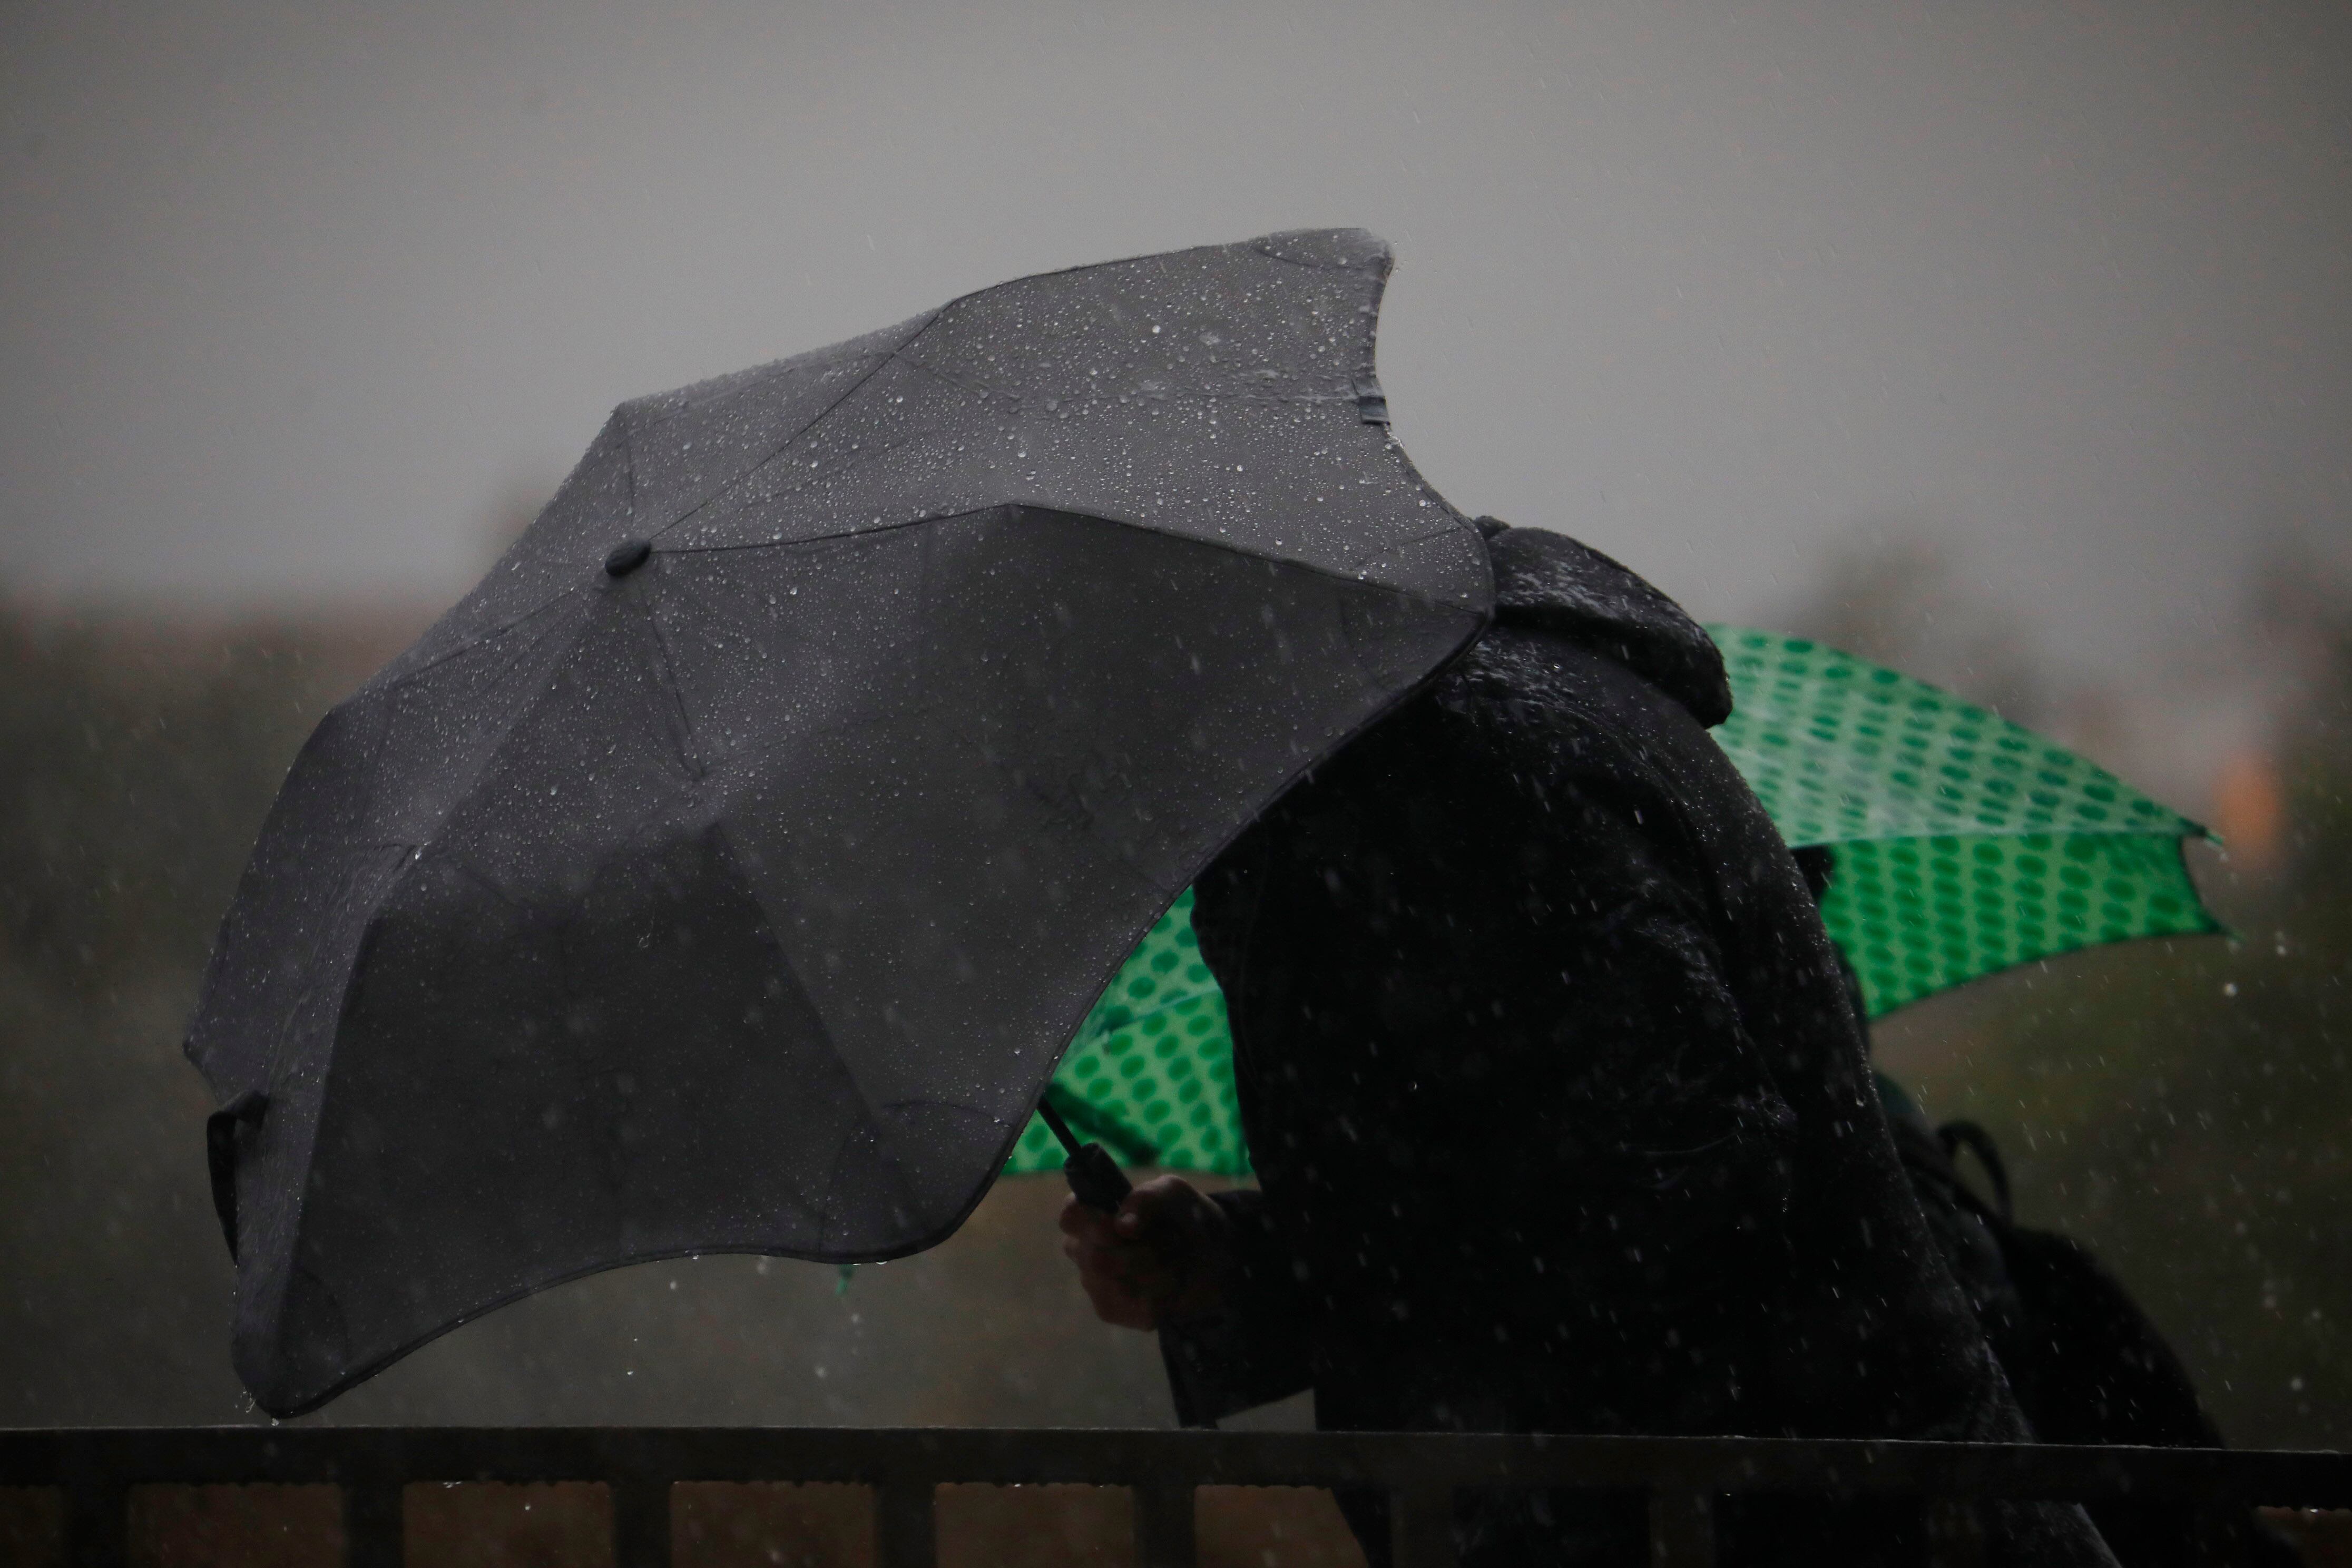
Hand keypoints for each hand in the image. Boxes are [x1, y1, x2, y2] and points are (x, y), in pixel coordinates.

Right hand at [1059, 1175, 1235, 1330]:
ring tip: (1172, 1260)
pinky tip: (1171, 1283)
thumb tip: (1123, 1226)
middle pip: (1099, 1258)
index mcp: (1089, 1214)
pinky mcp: (1111, 1310)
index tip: (1123, 1221)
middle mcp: (1082, 1249)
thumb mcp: (1172, 1194)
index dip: (1096, 1221)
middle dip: (1145, 1250)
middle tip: (1170, 1240)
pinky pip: (1140, 1307)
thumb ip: (1146, 1199)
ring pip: (1121, 1285)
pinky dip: (1167, 1292)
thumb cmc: (1180, 1217)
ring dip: (1161, 1271)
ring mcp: (1094, 1283)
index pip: (1071, 1217)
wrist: (1209, 1255)